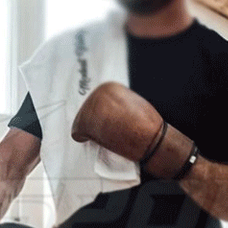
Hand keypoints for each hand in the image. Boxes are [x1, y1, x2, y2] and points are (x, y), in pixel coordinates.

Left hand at [71, 81, 195, 177]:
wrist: (150, 138)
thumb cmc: (146, 125)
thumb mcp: (132, 103)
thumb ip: (116, 103)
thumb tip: (108, 110)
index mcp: (110, 86)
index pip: (95, 99)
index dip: (98, 113)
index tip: (104, 121)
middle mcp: (98, 93)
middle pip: (86, 109)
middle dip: (93, 121)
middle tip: (104, 131)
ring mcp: (91, 107)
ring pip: (81, 120)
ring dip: (89, 130)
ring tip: (103, 136)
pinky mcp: (86, 122)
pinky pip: (77, 132)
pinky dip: (82, 138)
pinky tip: (90, 141)